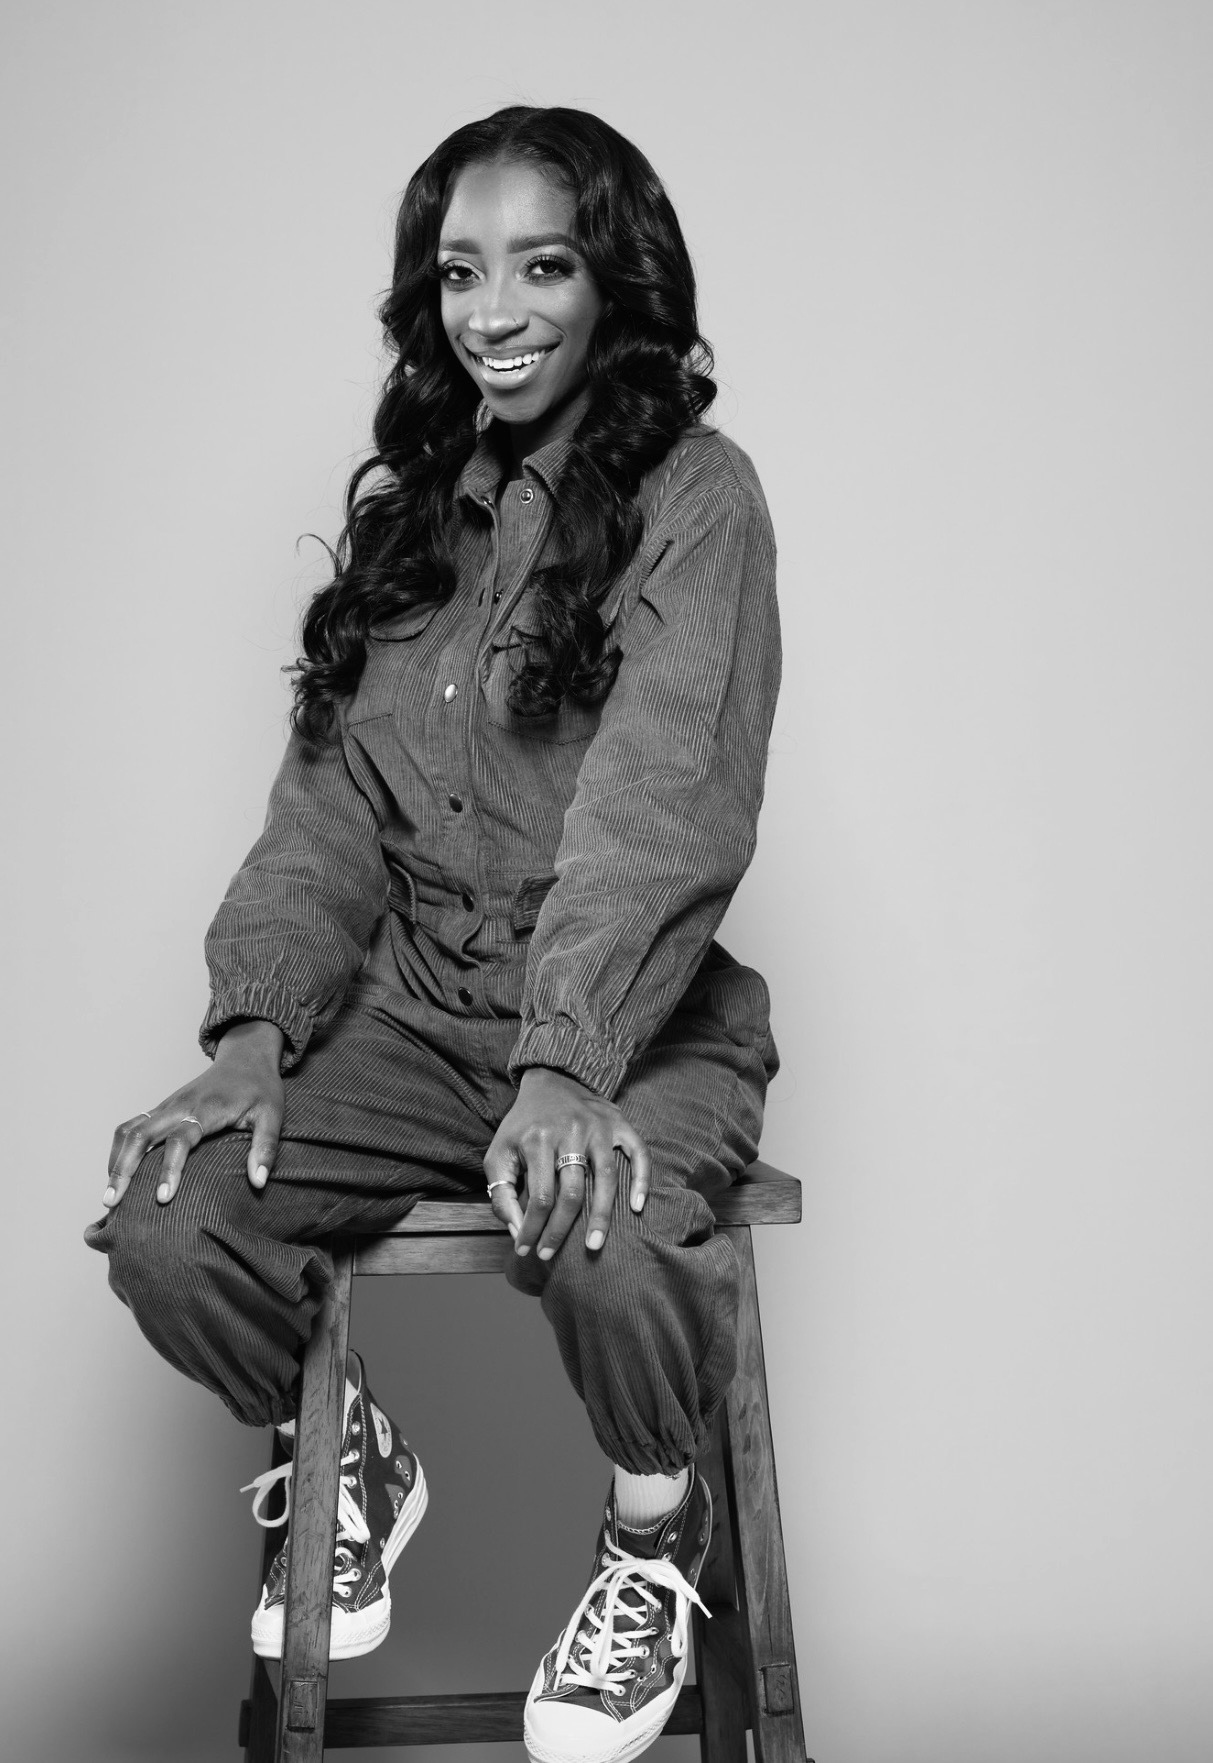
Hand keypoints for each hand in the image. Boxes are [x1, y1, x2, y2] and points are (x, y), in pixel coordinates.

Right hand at [104, 1020, 285, 1209]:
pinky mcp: (162, 1108)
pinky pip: (132, 1126)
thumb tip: (259, 1182)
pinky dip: (120, 1149)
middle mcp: (180, 1105)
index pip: (180, 1139)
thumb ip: (266, 1147)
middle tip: (112, 1203)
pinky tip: (118, 1173)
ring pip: (129, 1130)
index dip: (169, 1169)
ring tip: (110, 1194)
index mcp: (206, 1108)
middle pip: (141, 1135)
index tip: (162, 1198)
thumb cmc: (260, 1088)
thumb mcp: (272, 1115)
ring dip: (116, 1160)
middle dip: (123, 1169)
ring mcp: (167, 1105)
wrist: (246, 1056)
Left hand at [483, 1067, 650, 1262]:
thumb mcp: (499, 1153)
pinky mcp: (619, 1123)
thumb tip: (517, 1231)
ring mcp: (599, 1127)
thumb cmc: (523, 1125)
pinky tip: (638, 1207)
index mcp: (537, 1139)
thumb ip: (501, 1193)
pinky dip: (642, 1179)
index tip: (526, 1250)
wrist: (551, 1080)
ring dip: (602, 1216)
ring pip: (606, 1178)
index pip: (539, 1197)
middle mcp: (570, 1132)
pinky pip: (638, 1152)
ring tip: (594, 1245)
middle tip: (552, 1255)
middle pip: (572, 1192)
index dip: (533, 1228)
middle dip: (561, 1230)